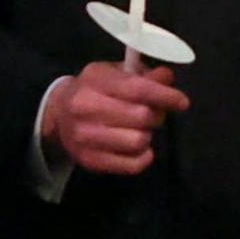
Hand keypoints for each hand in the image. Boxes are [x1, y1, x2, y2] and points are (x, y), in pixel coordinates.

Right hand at [45, 61, 187, 177]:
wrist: (57, 114)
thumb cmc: (93, 89)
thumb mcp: (115, 74)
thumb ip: (143, 75)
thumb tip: (166, 78)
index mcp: (94, 81)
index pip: (137, 89)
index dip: (165, 96)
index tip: (181, 102)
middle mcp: (85, 108)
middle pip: (141, 116)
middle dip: (156, 115)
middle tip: (154, 114)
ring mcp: (85, 137)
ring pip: (139, 141)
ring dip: (147, 135)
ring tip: (139, 129)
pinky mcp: (90, 160)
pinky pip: (132, 165)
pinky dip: (143, 157)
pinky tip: (138, 148)